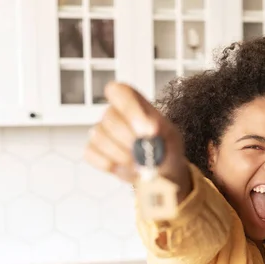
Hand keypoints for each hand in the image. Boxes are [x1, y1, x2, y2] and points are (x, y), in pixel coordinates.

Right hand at [84, 82, 190, 199]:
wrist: (162, 171)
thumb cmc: (166, 149)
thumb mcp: (171, 137)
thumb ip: (161, 131)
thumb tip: (150, 131)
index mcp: (133, 102)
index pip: (119, 91)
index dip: (130, 109)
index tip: (148, 130)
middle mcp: (114, 113)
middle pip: (109, 118)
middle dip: (130, 140)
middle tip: (146, 154)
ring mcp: (100, 131)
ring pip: (99, 137)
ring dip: (122, 155)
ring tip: (139, 163)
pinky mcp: (93, 150)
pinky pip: (92, 154)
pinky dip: (111, 165)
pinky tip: (127, 168)